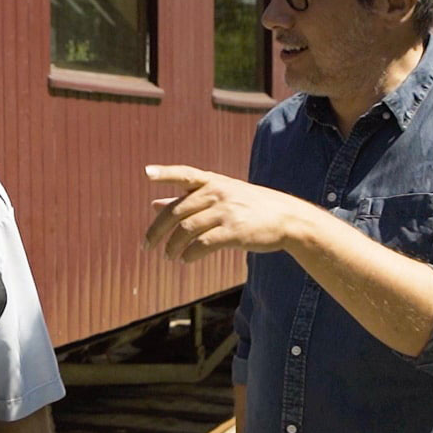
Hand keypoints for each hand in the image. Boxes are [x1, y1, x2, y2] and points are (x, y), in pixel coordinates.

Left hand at [143, 165, 308, 262]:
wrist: (286, 218)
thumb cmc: (248, 207)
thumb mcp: (220, 196)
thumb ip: (186, 199)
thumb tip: (154, 203)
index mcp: (213, 182)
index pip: (185, 174)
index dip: (166, 173)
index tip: (146, 173)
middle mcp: (218, 193)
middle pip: (177, 211)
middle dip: (157, 231)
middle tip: (147, 246)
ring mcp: (226, 211)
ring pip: (187, 229)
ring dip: (173, 246)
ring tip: (169, 256)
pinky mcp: (234, 231)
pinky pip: (203, 244)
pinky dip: (189, 254)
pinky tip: (186, 259)